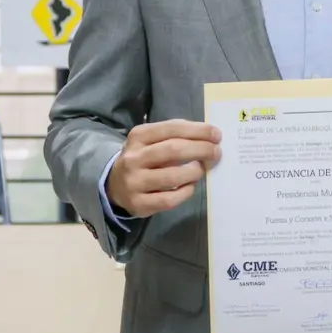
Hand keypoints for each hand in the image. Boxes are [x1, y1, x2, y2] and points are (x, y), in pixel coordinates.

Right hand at [106, 120, 221, 216]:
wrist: (115, 186)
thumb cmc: (143, 158)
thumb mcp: (151, 141)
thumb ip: (175, 136)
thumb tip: (208, 137)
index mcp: (138, 136)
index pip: (172, 128)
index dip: (198, 131)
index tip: (216, 135)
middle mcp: (134, 158)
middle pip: (173, 150)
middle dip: (201, 149)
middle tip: (216, 152)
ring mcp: (135, 182)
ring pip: (172, 176)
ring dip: (194, 172)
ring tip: (202, 169)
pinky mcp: (139, 204)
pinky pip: (169, 199)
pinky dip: (185, 192)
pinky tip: (190, 186)